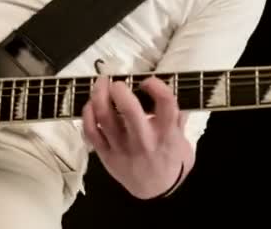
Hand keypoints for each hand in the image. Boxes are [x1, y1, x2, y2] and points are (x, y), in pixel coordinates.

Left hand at [82, 76, 193, 198]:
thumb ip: (177, 117)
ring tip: (100, 84)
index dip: (157, 86)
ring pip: (105, 118)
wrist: (155, 191)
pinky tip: (91, 104)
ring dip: (99, 95)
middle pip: (129, 110)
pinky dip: (87, 114)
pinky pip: (91, 132)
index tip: (148, 81)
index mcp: (166, 135)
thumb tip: (172, 89)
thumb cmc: (170, 160)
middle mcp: (144, 141)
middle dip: (120, 90)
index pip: (166, 105)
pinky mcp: (106, 155)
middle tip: (117, 82)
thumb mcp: (182, 140)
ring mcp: (122, 148)